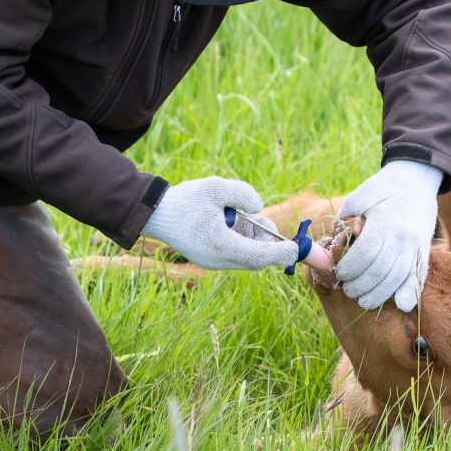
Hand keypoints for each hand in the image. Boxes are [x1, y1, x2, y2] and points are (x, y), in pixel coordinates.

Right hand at [141, 177, 297, 270]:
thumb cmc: (185, 200)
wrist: (155, 215)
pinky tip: (236, 223)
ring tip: (246, 216)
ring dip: (255, 240)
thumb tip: (259, 208)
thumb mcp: (216, 187)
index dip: (281, 253)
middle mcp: (220, 260)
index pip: (261, 256)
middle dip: (267, 241)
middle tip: (260, 218)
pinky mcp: (210, 259)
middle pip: (257, 260)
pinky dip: (244, 242)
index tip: (295, 248)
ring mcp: (214, 263)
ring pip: (248, 258)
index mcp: (222, 246)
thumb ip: (243, 194)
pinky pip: (237, 255)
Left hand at [334, 160, 442, 311]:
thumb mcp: (357, 199)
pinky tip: (401, 305)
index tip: (340, 273)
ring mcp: (416, 244)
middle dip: (361, 285)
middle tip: (348, 290)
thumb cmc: (380, 189)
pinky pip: (419, 276)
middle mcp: (403, 235)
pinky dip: (411, 293)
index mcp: (384, 220)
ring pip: (399, 278)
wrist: (416, 178)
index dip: (350, 268)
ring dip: (380, 294)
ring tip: (364, 301)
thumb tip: (331, 252)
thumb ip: (345, 225)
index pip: (365, 253)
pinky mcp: (424, 250)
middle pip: (381, 270)